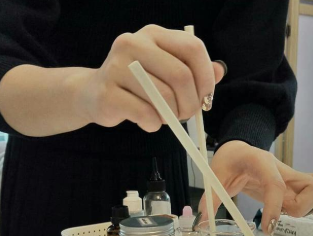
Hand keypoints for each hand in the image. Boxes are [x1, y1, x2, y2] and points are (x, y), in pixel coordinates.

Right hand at [78, 25, 225, 131]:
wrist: (93, 94)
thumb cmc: (137, 85)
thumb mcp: (165, 71)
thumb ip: (193, 70)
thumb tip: (219, 71)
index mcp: (153, 34)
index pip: (192, 48)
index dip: (206, 76)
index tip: (205, 96)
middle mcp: (133, 43)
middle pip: (181, 76)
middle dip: (191, 103)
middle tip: (187, 115)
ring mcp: (117, 67)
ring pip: (164, 97)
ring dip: (172, 116)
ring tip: (165, 118)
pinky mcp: (108, 93)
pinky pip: (145, 114)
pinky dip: (154, 125)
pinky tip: (149, 122)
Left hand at [199, 141, 312, 234]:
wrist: (239, 150)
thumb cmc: (228, 161)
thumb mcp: (215, 177)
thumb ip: (209, 199)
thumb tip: (201, 223)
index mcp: (262, 163)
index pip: (276, 184)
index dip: (275, 207)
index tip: (268, 228)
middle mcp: (284, 169)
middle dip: (301, 209)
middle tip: (281, 216)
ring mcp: (294, 176)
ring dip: (310, 208)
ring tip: (288, 212)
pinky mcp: (298, 185)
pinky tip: (295, 211)